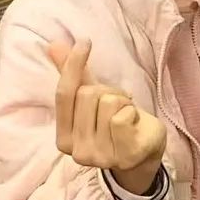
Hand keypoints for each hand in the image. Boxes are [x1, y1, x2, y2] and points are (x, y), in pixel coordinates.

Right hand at [49, 40, 166, 194]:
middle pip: (89, 94)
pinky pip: (123, 117)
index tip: (85, 42)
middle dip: (108, 91)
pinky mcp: (124, 156)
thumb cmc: (117, 124)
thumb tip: (54, 45)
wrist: (145, 155)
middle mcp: (77, 152)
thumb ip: (74, 76)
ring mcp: (100, 157)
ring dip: (123, 102)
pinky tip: (135, 126)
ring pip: (108, 103)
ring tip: (127, 117)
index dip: (73, 65)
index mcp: (63, 138)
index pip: (64, 95)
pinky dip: (133, 113)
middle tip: (119, 106)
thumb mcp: (93, 100)